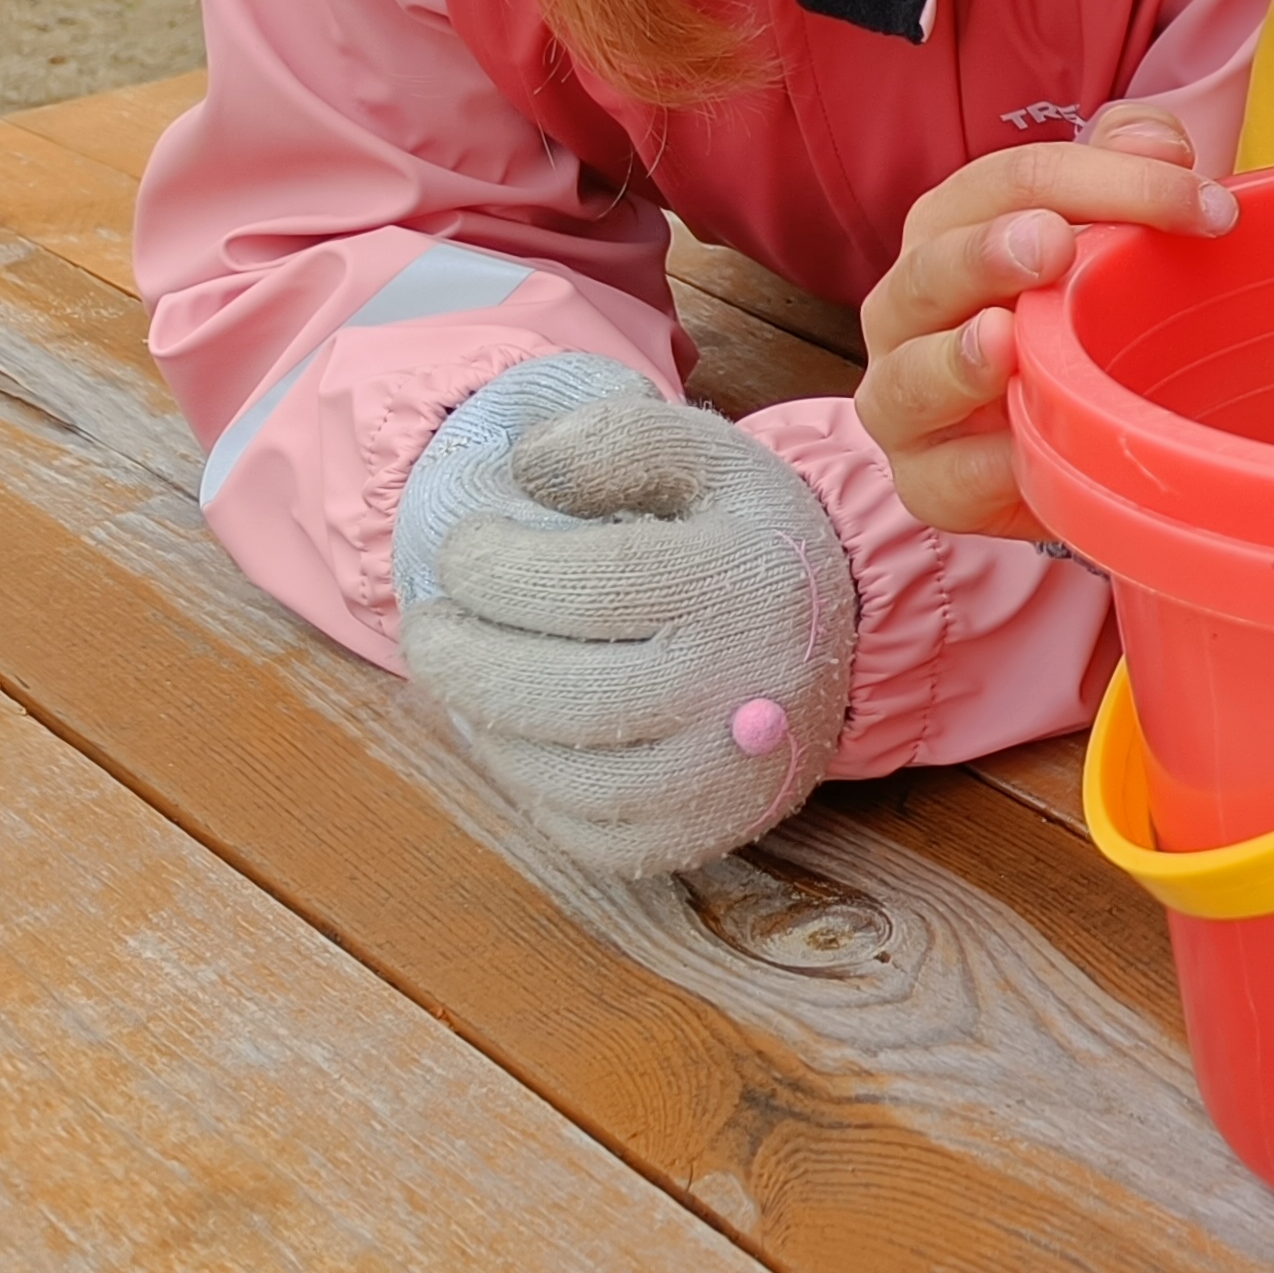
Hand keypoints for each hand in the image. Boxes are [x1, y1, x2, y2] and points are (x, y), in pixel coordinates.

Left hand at [396, 356, 857, 878]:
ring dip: (483, 724)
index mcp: (744, 585)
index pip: (579, 586)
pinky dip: (529, 787)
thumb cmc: (746, 537)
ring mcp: (727, 779)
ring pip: (556, 776)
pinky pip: (582, 832)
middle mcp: (744, 695)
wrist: (843, 633)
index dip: (487, 567)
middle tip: (430, 629)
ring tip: (471, 676)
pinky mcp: (708, 835)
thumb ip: (617, 437)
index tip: (463, 550)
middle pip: (552, 695)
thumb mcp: (706, 457)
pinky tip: (525, 735)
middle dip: (456, 658)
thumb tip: (523, 469)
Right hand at [854, 102, 1238, 542]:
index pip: (1013, 181)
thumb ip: (1122, 167)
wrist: (1054, 432)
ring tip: (1005, 340)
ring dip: (959, 360)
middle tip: (1053, 244)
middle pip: (937, 266)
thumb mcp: (1103, 229)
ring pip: (911, 375)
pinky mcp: (927, 480)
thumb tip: (1159, 141)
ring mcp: (905, 395)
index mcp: (952, 226)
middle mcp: (909, 304)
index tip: (1203, 203)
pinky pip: (943, 478)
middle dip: (990, 254)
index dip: (1106, 180)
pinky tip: (1018, 453)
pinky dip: (981, 467)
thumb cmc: (1073, 314)